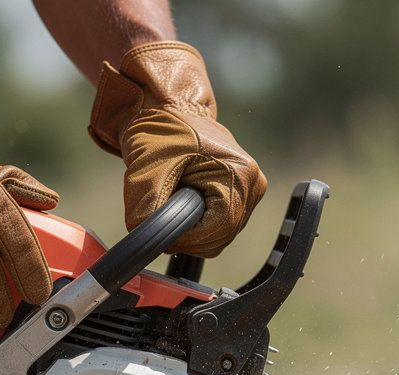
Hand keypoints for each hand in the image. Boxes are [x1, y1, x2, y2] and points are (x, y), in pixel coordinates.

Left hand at [89, 42, 266, 258]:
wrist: (168, 108)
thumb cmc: (160, 131)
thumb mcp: (145, 172)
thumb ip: (146, 212)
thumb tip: (148, 243)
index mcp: (239, 173)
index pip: (219, 229)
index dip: (189, 239)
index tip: (164, 236)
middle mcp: (253, 183)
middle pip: (223, 236)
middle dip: (190, 238)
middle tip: (162, 226)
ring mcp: (252, 189)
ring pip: (222, 235)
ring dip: (194, 232)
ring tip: (173, 208)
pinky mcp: (244, 194)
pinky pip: (222, 226)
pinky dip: (200, 226)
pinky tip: (185, 207)